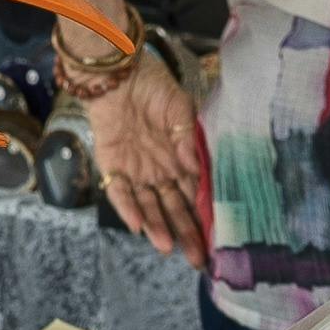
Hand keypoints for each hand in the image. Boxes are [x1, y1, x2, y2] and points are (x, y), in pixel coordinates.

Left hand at [79, 49, 209, 265]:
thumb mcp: (181, 110)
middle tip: (197, 259)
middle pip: (172, 208)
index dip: (205, 215)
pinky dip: (128, 208)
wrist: (118, 70)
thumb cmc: (154, 85)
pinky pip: (118, 191)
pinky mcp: (110, 163)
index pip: (195, 194)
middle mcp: (158, 169)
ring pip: (147, 206)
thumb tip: (198, 168)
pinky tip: (138, 226)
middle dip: (185, 233)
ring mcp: (135, 169)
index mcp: (179, 159)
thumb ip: (188, 140)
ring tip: (168, 247)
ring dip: (157, 227)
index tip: (219, 239)